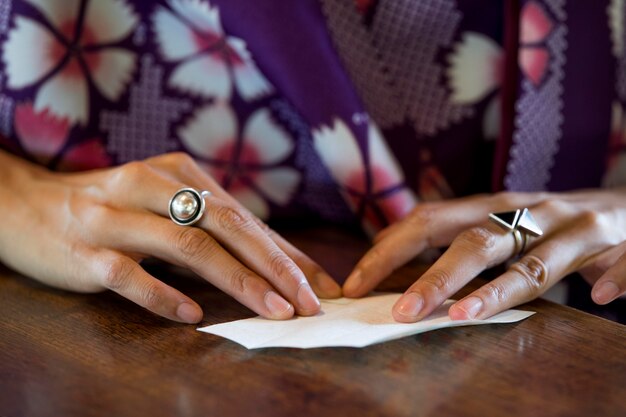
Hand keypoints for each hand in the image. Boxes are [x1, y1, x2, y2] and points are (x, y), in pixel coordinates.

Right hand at [0, 151, 340, 322]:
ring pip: (186, 247)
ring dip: (236, 281)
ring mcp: (115, 217)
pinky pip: (128, 275)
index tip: (322, 286)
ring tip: (273, 311)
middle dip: (275, 266)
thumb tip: (277, 262)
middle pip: (226, 226)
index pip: (245, 218)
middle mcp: (150, 188)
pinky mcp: (84, 250)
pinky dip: (163, 295)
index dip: (288, 254)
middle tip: (310, 301)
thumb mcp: (164, 206)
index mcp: (178, 173)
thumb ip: (212, 229)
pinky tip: (193, 316)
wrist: (24, 204)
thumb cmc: (110, 208)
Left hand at [342, 190, 625, 321]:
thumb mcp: (498, 223)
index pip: (429, 221)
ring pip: (534, 261)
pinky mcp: (615, 243)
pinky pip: (615, 264)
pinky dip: (611, 278)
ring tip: (464, 315)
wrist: (623, 205)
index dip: (391, 249)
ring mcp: (572, 227)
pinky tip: (597, 298)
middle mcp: (527, 212)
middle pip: (474, 242)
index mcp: (491, 206)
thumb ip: (454, 239)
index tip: (357, 282)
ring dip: (499, 289)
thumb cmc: (548, 222)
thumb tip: (390, 260)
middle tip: (402, 312)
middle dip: (435, 277)